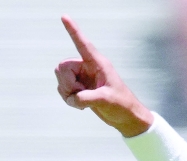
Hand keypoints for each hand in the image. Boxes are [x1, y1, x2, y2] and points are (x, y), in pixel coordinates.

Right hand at [55, 16, 152, 136]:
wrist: (126, 118)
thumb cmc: (122, 105)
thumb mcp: (106, 100)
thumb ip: (87, 97)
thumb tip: (73, 98)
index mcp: (98, 64)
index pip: (83, 44)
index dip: (73, 31)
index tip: (64, 16)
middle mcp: (88, 68)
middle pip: (62, 66)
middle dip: (66, 82)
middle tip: (79, 93)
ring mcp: (82, 78)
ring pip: (60, 77)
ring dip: (67, 91)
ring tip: (82, 102)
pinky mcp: (79, 88)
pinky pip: (62, 89)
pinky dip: (68, 98)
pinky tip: (81, 106)